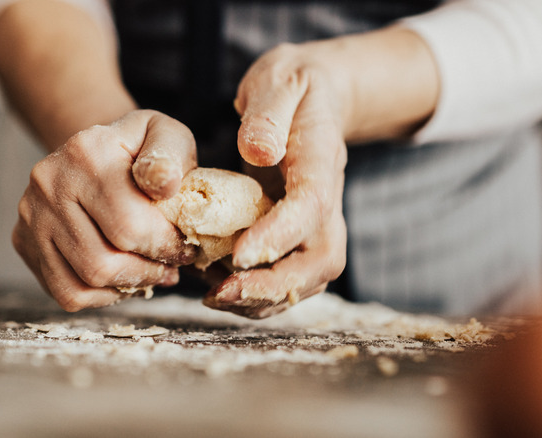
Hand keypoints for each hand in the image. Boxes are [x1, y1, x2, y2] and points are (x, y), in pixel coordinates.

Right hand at [13, 110, 197, 310]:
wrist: (94, 152)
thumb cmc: (138, 150)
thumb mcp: (165, 135)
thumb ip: (170, 156)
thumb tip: (165, 184)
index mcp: (86, 152)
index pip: (129, 225)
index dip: (167, 247)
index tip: (186, 248)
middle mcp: (49, 183)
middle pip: (103, 261)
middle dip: (149, 271)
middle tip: (170, 265)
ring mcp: (31, 215)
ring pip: (85, 282)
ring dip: (128, 286)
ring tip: (150, 271)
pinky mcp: (24, 241)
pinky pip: (66, 292)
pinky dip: (102, 295)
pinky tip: (123, 278)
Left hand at [203, 42, 349, 317]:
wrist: (317, 95)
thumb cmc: (293, 86)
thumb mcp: (278, 82)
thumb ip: (268, 114)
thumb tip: (259, 152)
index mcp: (321, 161)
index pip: (310, 207)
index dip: (278, 236)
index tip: (237, 255)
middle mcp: (327, 200)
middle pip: (320, 260)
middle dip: (274, 286)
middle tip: (221, 292)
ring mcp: (318, 222)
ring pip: (307, 278)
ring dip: (264, 298)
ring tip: (214, 296)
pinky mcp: (302, 234)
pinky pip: (290, 276)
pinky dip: (259, 293)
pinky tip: (219, 286)